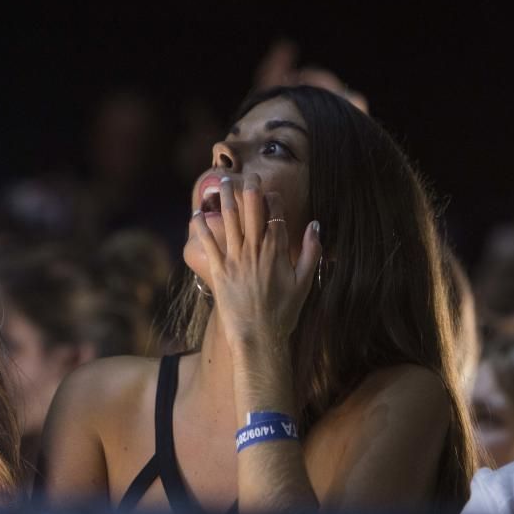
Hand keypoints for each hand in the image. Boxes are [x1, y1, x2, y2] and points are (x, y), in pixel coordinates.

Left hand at [191, 173, 320, 353]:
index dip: (273, 199)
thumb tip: (315, 225)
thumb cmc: (284, 313)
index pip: (274, 214)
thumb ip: (312, 252)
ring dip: (227, 198)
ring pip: (229, 220)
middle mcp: (254, 249)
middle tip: (248, 176)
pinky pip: (208, 243)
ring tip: (223, 182)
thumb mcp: (305, 282)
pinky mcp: (218, 270)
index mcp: (277, 250)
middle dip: (250, 189)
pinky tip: (197, 214)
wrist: (259, 337)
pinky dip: (202, 227)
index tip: (271, 193)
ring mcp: (235, 259)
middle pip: (252, 210)